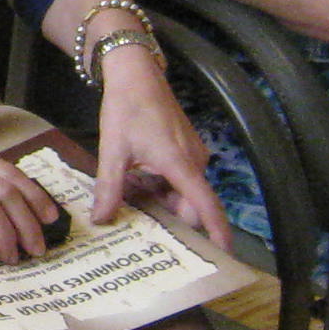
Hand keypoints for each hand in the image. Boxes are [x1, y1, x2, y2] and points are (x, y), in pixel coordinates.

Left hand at [91, 42, 229, 252]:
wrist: (135, 73)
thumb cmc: (126, 108)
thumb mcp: (113, 150)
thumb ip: (110, 188)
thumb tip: (103, 220)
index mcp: (181, 164)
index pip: (206, 205)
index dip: (217, 232)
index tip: (225, 256)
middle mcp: (194, 161)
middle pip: (191, 205)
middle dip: (172, 222)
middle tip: (147, 241)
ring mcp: (192, 154)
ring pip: (182, 193)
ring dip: (162, 203)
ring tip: (136, 216)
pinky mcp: (185, 149)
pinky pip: (178, 180)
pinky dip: (161, 188)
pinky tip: (136, 190)